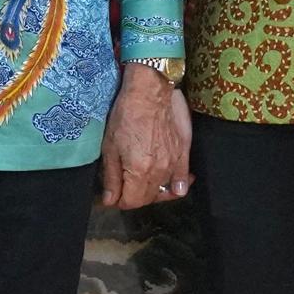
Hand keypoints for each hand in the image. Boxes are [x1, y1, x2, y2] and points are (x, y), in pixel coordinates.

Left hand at [99, 65, 193, 211]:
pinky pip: (182, 179)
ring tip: (142, 184)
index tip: (113, 194)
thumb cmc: (126, 115)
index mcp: (139, 172)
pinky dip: (177, 185)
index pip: (131, 202)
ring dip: (152, 191)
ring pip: (164, 190)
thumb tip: (109, 200)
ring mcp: (174, 163)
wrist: (150, 92)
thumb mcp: (110, 146)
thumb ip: (112, 177)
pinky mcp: (183, 153)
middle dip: (134, 197)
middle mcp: (160, 172)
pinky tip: (173, 187)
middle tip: (124, 187)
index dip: (119, 201)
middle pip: (148, 198)